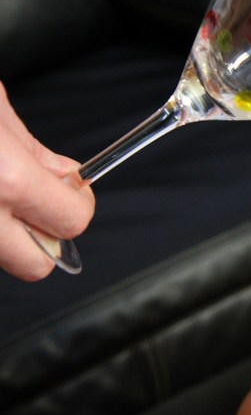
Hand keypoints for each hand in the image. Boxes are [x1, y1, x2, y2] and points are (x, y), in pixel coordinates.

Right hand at [0, 81, 94, 279]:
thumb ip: (32, 149)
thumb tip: (65, 174)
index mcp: (4, 179)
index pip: (72, 223)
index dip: (78, 204)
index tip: (72, 186)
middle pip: (35, 266)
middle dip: (44, 237)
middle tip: (35, 202)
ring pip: (0, 254)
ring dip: (7, 231)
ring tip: (0, 190)